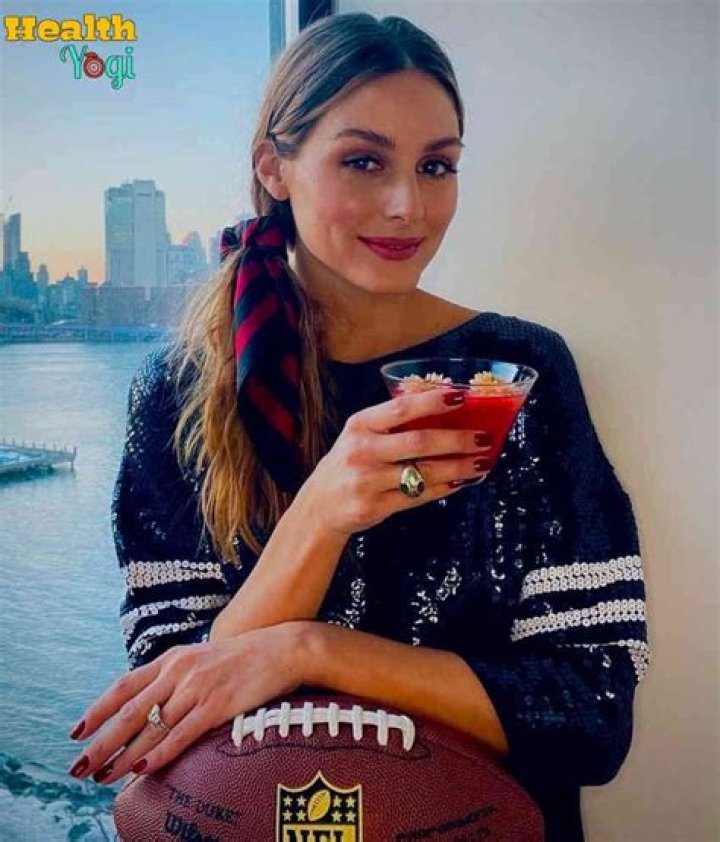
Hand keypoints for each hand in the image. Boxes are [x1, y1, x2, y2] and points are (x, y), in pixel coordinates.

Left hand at [66, 622, 303, 784]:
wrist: (283, 649)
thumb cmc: (244, 658)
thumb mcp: (203, 657)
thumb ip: (176, 675)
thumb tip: (150, 702)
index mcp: (174, 658)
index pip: (125, 685)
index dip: (99, 709)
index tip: (77, 731)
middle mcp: (180, 670)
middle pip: (131, 711)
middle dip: (102, 742)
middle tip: (79, 766)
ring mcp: (198, 687)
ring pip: (151, 727)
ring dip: (123, 755)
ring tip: (103, 777)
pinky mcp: (218, 705)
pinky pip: (181, 734)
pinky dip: (158, 754)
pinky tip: (141, 770)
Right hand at [298, 387, 490, 536]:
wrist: (319, 506)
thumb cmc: (348, 464)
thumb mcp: (360, 435)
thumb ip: (392, 424)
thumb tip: (445, 411)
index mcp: (360, 425)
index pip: (400, 409)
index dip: (433, 402)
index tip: (461, 397)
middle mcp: (362, 451)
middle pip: (419, 442)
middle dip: (457, 440)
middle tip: (483, 437)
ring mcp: (367, 481)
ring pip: (424, 473)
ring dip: (458, 467)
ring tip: (480, 462)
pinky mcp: (374, 507)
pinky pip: (418, 497)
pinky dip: (444, 488)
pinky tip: (461, 482)